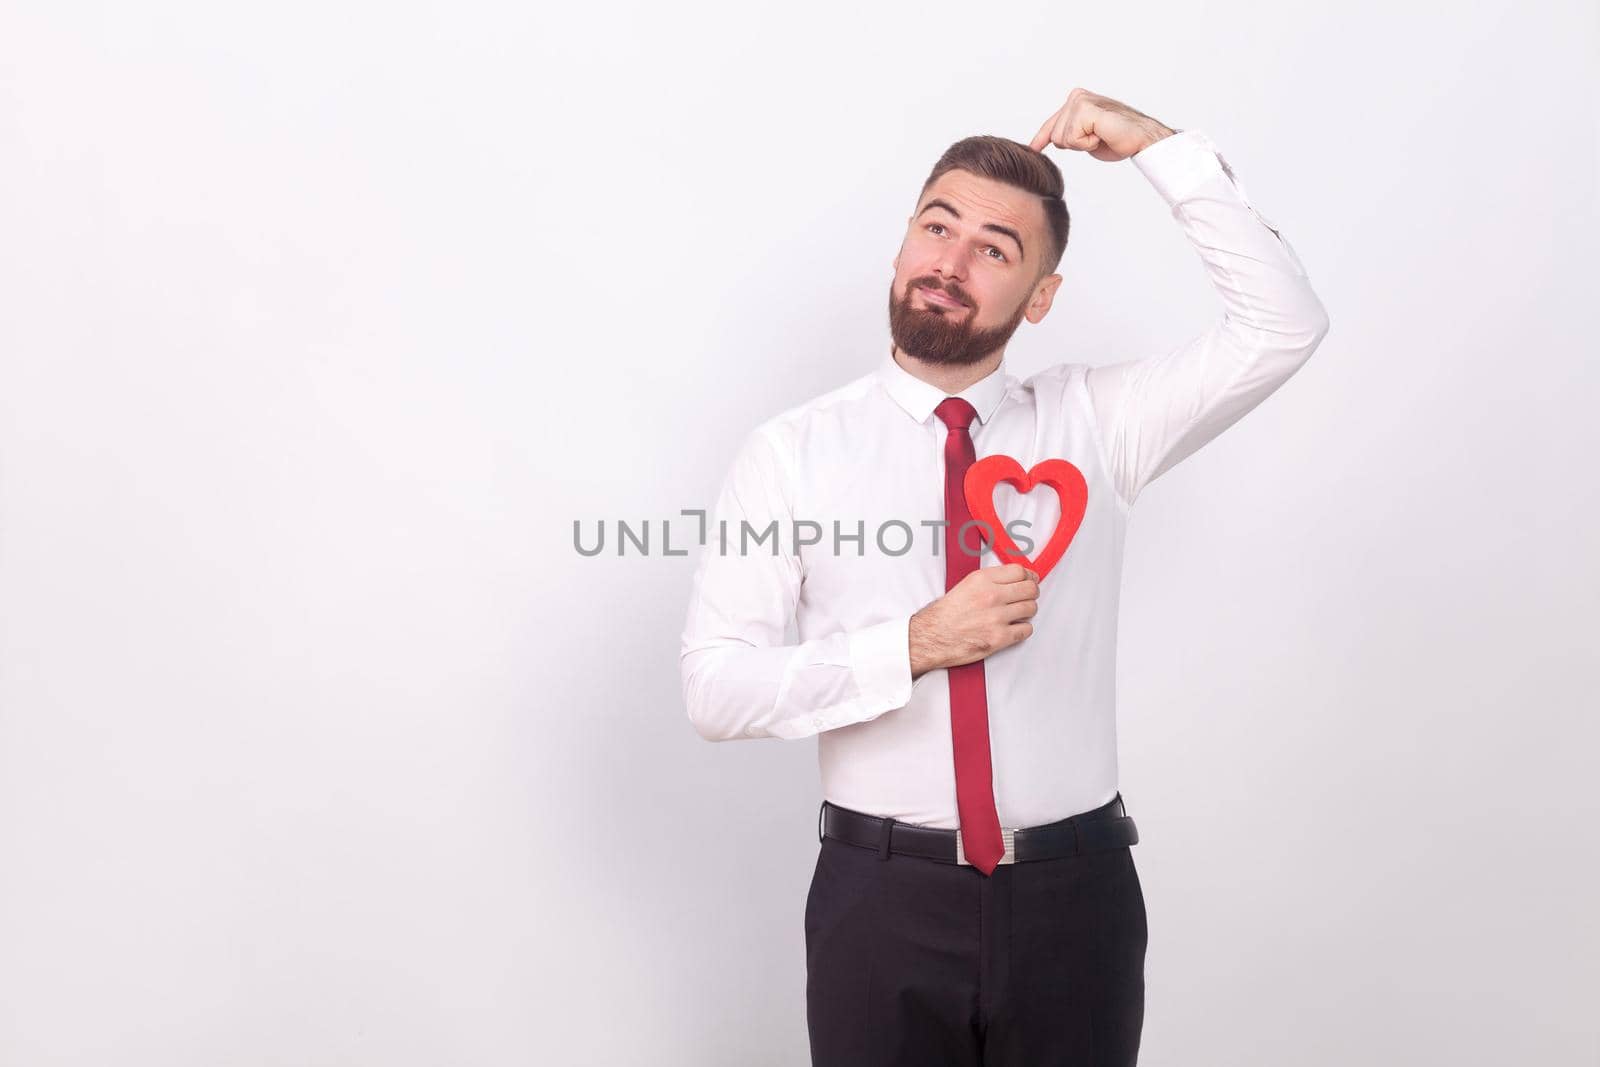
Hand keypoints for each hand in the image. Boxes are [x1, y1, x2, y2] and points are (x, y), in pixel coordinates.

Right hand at [909, 563, 1039, 677]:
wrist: (931, 637)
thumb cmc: (945, 614)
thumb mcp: (965, 585)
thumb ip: (990, 581)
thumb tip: (1013, 580)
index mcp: (982, 580)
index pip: (1020, 571)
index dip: (1028, 576)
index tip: (1029, 580)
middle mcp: (991, 596)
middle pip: (1030, 589)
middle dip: (1031, 593)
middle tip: (1027, 597)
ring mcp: (997, 617)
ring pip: (1031, 608)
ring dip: (1027, 611)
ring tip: (1018, 613)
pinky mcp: (999, 638)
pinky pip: (1026, 630)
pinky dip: (1023, 629)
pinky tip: (1013, 628)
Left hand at [1027, 88, 1175, 161]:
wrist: (1141, 138)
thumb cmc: (1118, 137)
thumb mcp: (1086, 136)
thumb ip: (1069, 133)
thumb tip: (1051, 140)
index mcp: (1075, 100)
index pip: (1051, 124)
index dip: (1041, 139)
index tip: (1033, 148)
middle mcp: (1076, 96)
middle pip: (1054, 136)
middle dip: (1075, 145)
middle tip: (1098, 137)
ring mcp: (1080, 101)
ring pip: (1062, 139)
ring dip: (1082, 145)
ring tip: (1101, 135)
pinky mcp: (1085, 109)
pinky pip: (1072, 139)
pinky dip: (1087, 144)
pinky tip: (1102, 134)